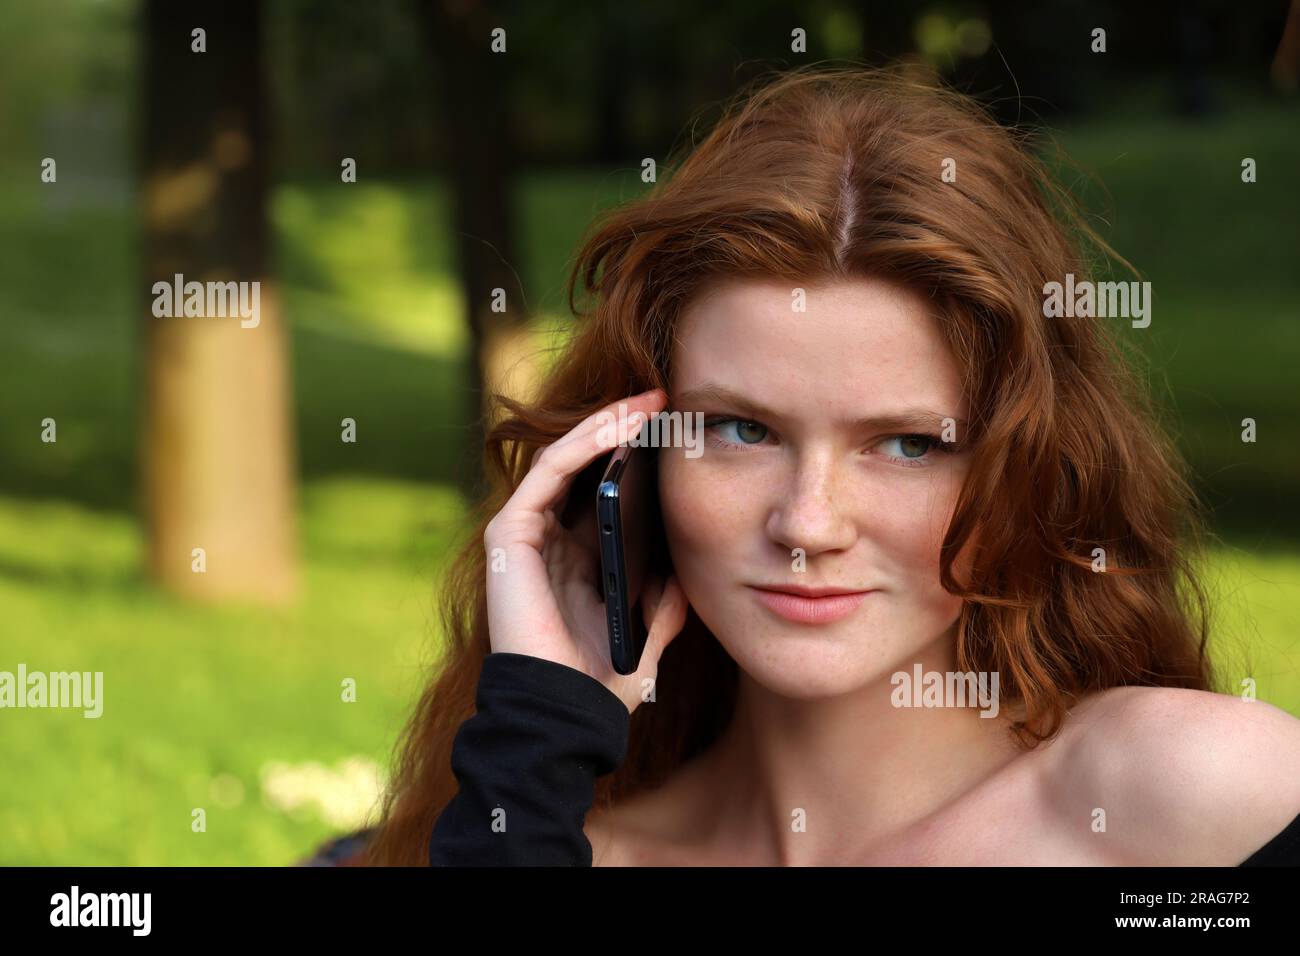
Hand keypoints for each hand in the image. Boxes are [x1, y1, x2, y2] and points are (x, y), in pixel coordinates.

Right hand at [482, 388, 688, 713]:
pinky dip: (582, 445)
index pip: (602, 489)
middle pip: (584, 467)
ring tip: (647, 403)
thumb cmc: (601, 682)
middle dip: (623, 427)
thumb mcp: (647, 633)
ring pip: (566, 459)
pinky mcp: (510, 536)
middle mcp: (548, 542)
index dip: (635, 456)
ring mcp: (525, 536)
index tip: (678, 429)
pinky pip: (548, 473)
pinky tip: (618, 428)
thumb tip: (687, 573)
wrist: (568, 713)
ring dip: (606, 425)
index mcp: (576, 560)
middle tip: (664, 399)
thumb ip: (663, 606)